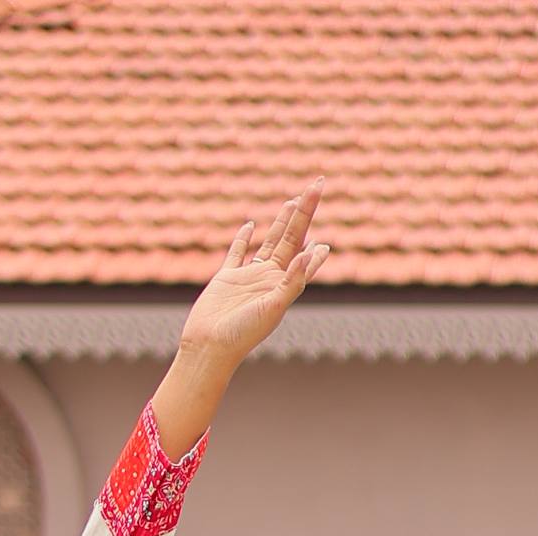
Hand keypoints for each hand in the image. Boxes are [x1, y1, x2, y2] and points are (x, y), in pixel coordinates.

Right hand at [179, 180, 331, 366]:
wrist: (210, 347)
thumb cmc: (243, 333)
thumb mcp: (273, 307)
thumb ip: (291, 282)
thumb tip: (308, 254)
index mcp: (283, 285)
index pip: (304, 252)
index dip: (315, 234)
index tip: (327, 219)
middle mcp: (269, 279)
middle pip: (290, 238)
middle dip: (303, 213)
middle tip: (316, 186)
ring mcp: (249, 278)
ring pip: (268, 242)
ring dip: (281, 223)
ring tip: (292, 202)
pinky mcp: (227, 278)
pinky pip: (237, 253)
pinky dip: (243, 239)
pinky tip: (250, 226)